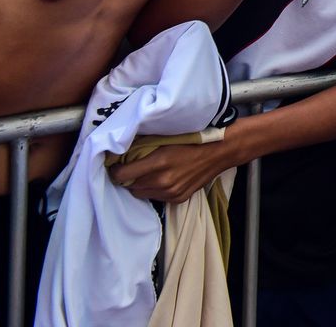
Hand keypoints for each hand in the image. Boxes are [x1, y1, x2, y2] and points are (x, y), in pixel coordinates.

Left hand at [110, 140, 237, 203]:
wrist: (220, 152)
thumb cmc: (193, 140)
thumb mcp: (167, 137)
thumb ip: (144, 144)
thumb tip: (122, 148)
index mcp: (159, 163)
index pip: (122, 175)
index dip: (115, 170)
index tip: (116, 164)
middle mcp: (162, 181)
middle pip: (130, 186)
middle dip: (128, 177)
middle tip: (132, 167)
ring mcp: (171, 193)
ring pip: (141, 194)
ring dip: (140, 185)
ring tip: (147, 173)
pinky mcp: (178, 199)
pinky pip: (156, 197)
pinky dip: (154, 189)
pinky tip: (162, 179)